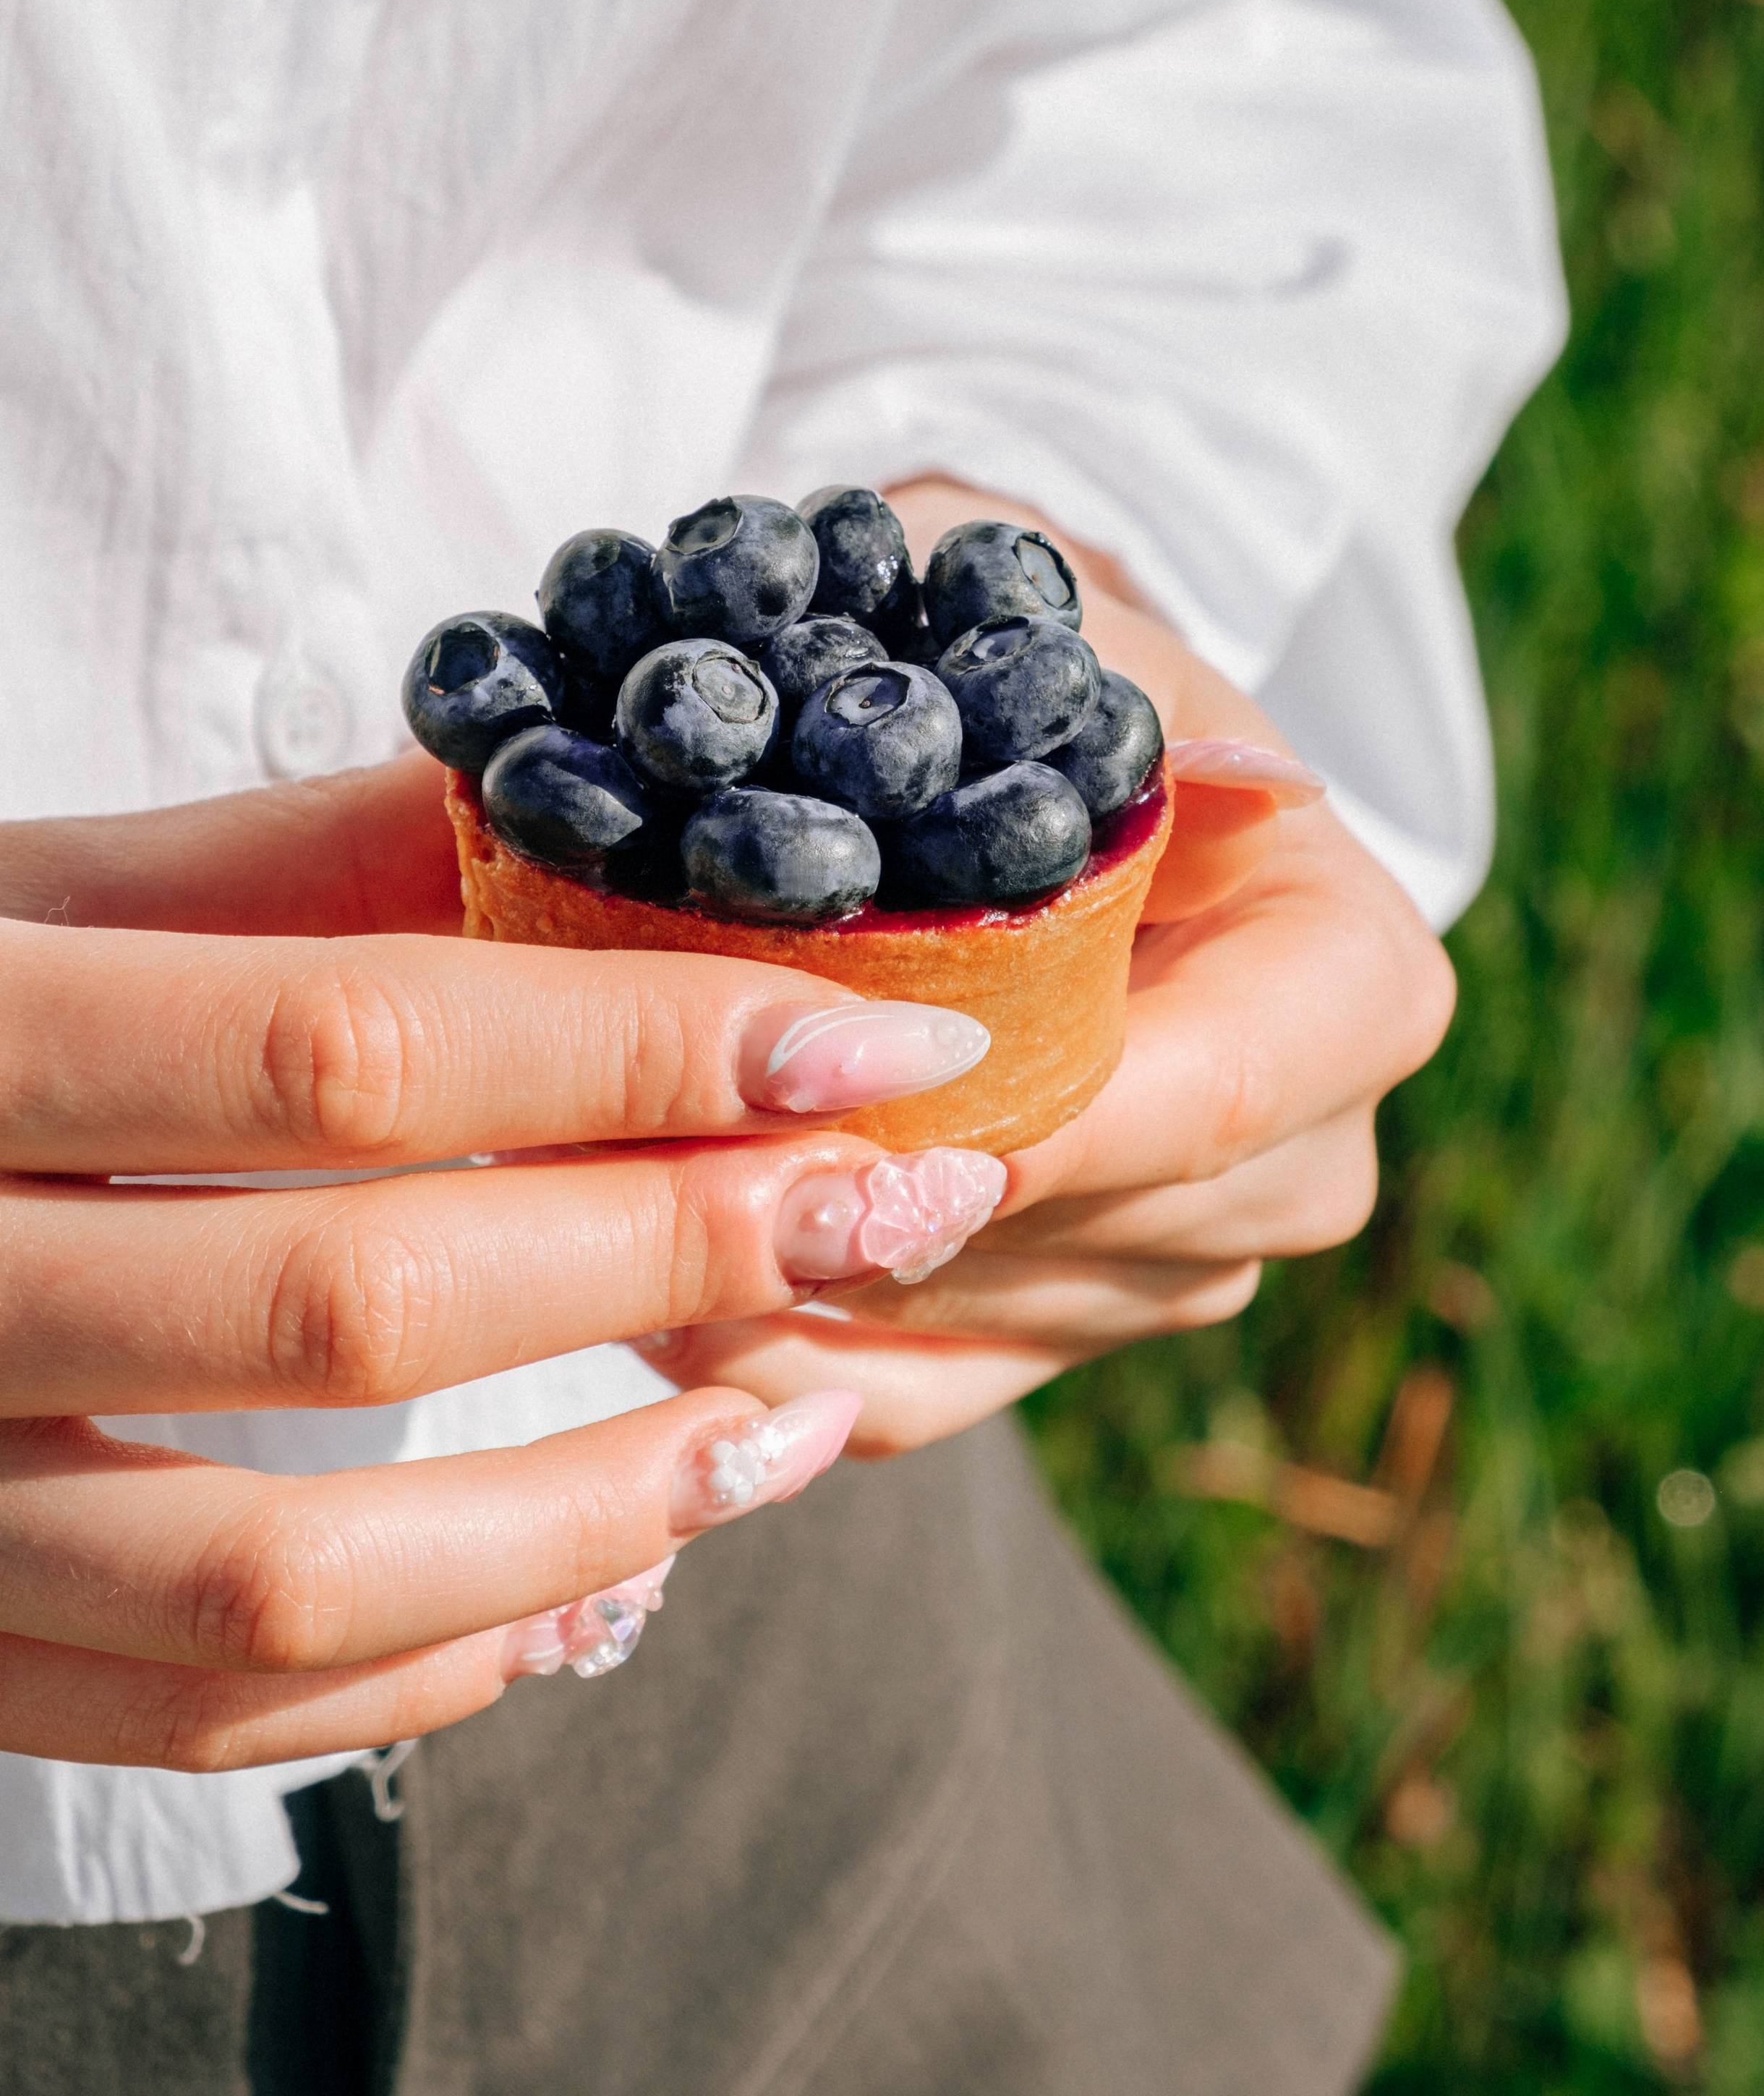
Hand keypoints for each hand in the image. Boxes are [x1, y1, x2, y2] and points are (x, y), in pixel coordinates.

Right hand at [0, 759, 1006, 1768]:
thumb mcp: (46, 886)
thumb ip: (305, 865)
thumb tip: (624, 837)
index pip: (351, 1047)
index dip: (642, 1047)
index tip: (872, 1043)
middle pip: (355, 1301)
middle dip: (673, 1255)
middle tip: (890, 1208)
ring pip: (287, 1570)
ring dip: (591, 1505)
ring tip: (790, 1429)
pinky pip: (203, 1716)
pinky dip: (436, 1668)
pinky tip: (599, 1579)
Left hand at [645, 481, 1456, 1447]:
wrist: (1028, 761)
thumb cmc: (1048, 673)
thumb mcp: (1088, 647)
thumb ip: (1139, 712)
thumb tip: (1262, 788)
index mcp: (1354, 992)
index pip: (1209, 1097)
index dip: (1034, 1120)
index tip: (851, 1100)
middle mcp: (1304, 1157)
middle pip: (1090, 1232)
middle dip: (887, 1195)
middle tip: (682, 1151)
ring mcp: (1184, 1263)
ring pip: (990, 1317)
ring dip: (812, 1270)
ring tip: (628, 1191)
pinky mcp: (1061, 1325)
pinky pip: (921, 1392)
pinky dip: (788, 1351)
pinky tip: (658, 1279)